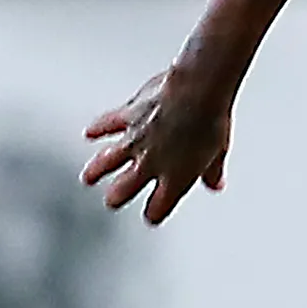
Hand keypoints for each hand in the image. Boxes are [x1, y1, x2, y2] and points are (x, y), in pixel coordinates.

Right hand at [81, 62, 232, 220]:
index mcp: (175, 179)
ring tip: (88, 178)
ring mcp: (136, 140)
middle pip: (125, 189)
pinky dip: (98, 128)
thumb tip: (215, 184)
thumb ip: (212, 171)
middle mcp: (150, 164)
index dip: (154, 214)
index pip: (158, 207)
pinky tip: (90, 133)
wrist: (196, 92)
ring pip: (108, 161)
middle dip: (116, 197)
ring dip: (96, 170)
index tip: (152, 216)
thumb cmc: (210, 120)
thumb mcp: (218, 152)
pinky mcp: (129, 115)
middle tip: (111, 201)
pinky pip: (108, 124)